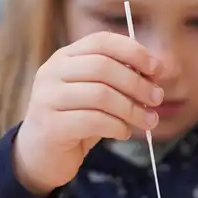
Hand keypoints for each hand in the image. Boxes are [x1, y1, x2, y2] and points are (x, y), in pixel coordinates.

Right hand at [13, 31, 164, 195]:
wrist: (40, 156)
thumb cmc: (74, 121)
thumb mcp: (95, 94)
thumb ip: (118, 80)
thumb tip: (155, 74)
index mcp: (64, 57)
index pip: (101, 41)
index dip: (133, 51)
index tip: (156, 69)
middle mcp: (52, 72)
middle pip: (103, 67)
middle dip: (137, 83)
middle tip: (157, 99)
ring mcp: (47, 98)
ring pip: (101, 95)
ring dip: (132, 108)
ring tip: (148, 121)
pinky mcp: (51, 125)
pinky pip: (93, 121)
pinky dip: (117, 126)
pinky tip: (124, 133)